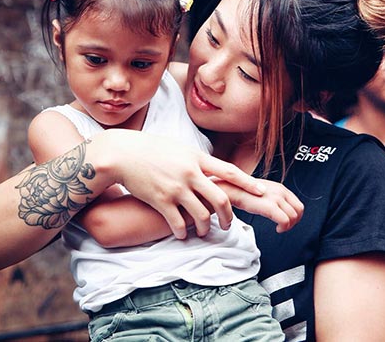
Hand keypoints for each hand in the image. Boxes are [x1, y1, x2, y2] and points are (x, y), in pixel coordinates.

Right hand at [93, 129, 263, 238]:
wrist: (122, 153)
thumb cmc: (150, 149)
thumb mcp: (179, 148)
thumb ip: (196, 160)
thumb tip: (212, 168)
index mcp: (196, 158)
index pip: (230, 172)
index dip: (248, 183)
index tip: (262, 192)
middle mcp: (190, 173)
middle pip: (220, 199)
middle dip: (228, 216)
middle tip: (227, 224)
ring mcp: (175, 188)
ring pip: (201, 215)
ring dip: (205, 227)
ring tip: (203, 231)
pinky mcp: (160, 200)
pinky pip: (178, 223)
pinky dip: (182, 232)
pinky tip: (182, 235)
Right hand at [214, 178, 303, 232]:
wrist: (230, 190)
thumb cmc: (242, 193)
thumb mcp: (262, 193)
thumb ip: (272, 198)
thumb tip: (279, 209)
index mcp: (280, 188)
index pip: (298, 204)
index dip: (295, 216)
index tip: (287, 222)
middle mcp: (280, 191)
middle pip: (299, 211)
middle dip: (294, 222)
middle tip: (284, 227)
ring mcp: (276, 198)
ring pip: (294, 217)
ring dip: (289, 226)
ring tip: (279, 228)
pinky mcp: (270, 206)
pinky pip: (285, 221)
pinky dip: (284, 228)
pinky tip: (277, 229)